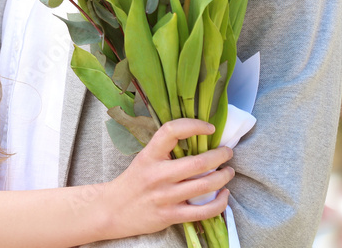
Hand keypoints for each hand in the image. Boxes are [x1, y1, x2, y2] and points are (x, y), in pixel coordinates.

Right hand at [105, 119, 233, 236]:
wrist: (112, 210)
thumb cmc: (133, 181)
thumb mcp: (144, 159)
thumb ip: (165, 151)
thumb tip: (197, 141)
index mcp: (149, 155)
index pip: (172, 131)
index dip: (194, 125)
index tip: (210, 128)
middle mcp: (158, 175)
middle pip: (198, 163)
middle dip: (220, 156)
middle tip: (228, 152)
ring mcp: (165, 197)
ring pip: (204, 185)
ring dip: (223, 177)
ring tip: (228, 172)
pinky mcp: (170, 216)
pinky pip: (203, 211)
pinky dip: (219, 203)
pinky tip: (224, 196)